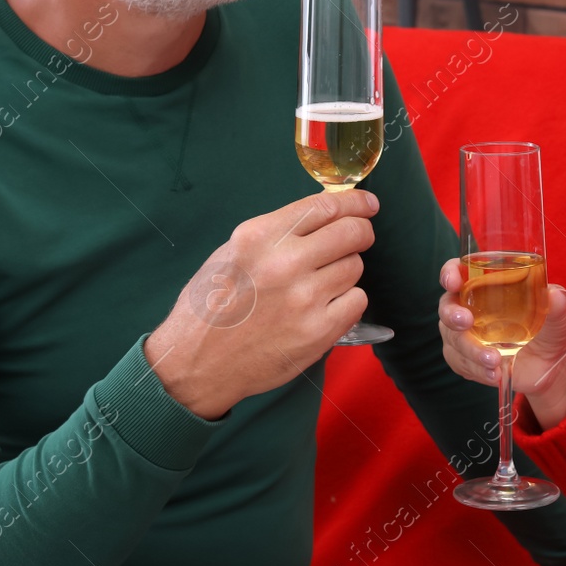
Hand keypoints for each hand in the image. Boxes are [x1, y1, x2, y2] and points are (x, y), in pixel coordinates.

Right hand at [145, 189, 377, 419]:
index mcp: (259, 237)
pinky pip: (357, 301)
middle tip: (359, 237)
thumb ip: (277, 232)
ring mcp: (304, 299)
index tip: (368, 204)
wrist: (197, 363)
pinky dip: (347, 300)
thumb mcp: (233, 252)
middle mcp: (284, 263)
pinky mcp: (318, 332)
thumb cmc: (210, 305)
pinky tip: (325, 306)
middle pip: (351, 233)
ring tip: (321, 281)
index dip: (355, 202)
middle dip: (361, 232)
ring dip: (346, 269)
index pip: (324, 207)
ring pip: (355, 267)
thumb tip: (325, 213)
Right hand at [437, 257, 565, 429]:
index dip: (450, 273)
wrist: (552, 365)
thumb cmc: (550, 329)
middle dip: (451, 314)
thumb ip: (556, 304)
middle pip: (447, 306)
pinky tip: (494, 374)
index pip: (459, 271)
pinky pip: (461, 363)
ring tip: (494, 361)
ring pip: (453, 340)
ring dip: (471, 351)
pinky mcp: (469, 360)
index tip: (453, 282)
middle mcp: (471, 308)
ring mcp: (467, 335)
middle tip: (466, 322)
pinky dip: (476, 369)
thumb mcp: (557, 316)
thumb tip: (556, 295)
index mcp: (487, 286)